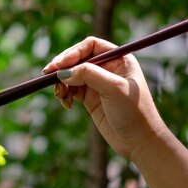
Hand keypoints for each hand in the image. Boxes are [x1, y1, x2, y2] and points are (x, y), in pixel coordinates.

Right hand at [42, 36, 166, 157]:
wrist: (139, 142)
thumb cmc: (135, 112)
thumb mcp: (114, 89)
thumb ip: (89, 75)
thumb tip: (63, 72)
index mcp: (119, 59)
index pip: (91, 45)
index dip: (74, 52)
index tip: (60, 64)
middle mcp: (108, 68)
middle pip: (78, 58)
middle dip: (63, 67)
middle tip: (48, 74)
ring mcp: (98, 83)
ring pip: (72, 75)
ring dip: (61, 82)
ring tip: (59, 94)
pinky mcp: (90, 98)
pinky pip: (71, 89)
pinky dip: (64, 94)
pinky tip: (65, 103)